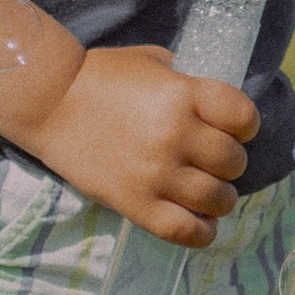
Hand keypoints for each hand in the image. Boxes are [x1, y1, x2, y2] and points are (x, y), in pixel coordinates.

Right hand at [13, 43, 258, 248]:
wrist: (49, 103)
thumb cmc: (100, 76)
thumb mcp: (151, 62)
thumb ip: (185, 79)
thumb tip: (210, 100)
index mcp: (184, 94)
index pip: (245, 117)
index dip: (245, 126)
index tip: (235, 129)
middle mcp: (177, 135)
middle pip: (234, 161)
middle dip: (230, 162)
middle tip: (214, 161)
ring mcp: (157, 173)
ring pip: (219, 199)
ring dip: (221, 198)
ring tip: (209, 193)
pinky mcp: (136, 203)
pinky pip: (186, 231)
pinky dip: (202, 232)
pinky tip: (201, 222)